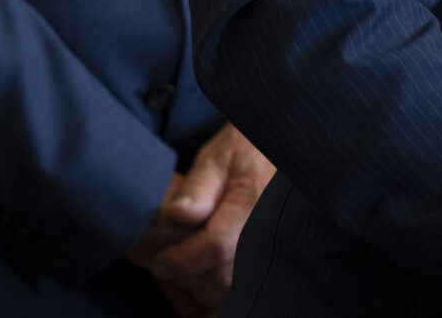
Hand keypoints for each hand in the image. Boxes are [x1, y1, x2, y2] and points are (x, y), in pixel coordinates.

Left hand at [125, 123, 274, 316]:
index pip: (215, 248)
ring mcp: (272, 249)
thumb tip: (178, 215)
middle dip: (187, 275)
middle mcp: (268, 233)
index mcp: (254, 204)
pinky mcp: (272, 259)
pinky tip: (202, 284)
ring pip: (231, 289)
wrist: (282, 147)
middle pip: (221, 275)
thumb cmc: (247, 148)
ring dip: (202, 286)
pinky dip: (220, 293)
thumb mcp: (219, 156)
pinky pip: (241, 290)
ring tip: (183, 267)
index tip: (158, 261)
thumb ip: (199, 185)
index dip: (181, 260)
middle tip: (164, 264)